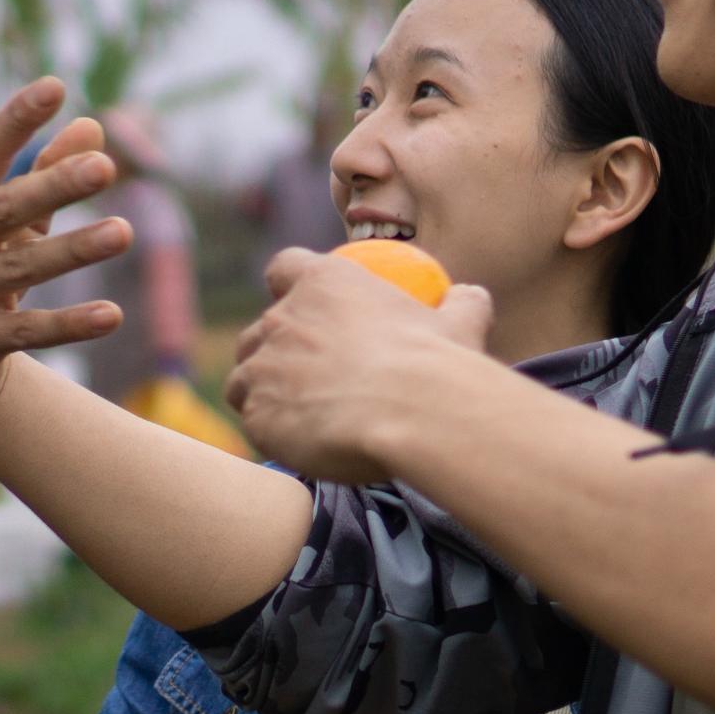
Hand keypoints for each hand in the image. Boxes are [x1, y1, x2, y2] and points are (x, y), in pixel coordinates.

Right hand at [0, 80, 132, 431]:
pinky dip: (68, 323)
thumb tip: (93, 125)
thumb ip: (42, 175)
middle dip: (53, 186)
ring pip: (20, 269)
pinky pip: (26, 330)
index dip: (17, 119)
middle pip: (4, 209)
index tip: (55, 87)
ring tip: (124, 231)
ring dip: (73, 250)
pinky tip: (111, 315)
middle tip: (105, 166)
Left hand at [224, 244, 497, 483]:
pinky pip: (254, 423)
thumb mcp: (460, 324)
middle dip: (272, 352)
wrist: (415, 413)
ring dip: (262, 394)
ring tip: (300, 419)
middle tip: (306, 380)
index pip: (284, 267)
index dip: (287, 285)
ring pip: (242, 379)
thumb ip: (461, 304)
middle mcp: (283, 318)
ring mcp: (263, 366)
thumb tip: (471, 297)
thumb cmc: (439, 365)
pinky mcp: (257, 413)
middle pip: (258, 331)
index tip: (301, 306)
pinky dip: (272, 433)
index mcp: (324, 284)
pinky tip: (304, 446)